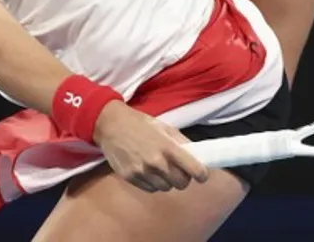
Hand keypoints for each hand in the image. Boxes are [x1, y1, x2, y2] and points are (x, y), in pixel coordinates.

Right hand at [92, 102, 208, 192]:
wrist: (112, 126)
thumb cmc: (141, 124)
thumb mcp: (165, 128)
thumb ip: (182, 143)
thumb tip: (197, 155)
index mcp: (168, 147)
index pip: (193, 169)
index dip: (201, 174)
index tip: (202, 175)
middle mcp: (156, 162)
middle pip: (181, 183)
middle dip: (184, 178)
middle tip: (181, 170)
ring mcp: (142, 172)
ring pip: (166, 188)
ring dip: (168, 181)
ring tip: (163, 169)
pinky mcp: (130, 178)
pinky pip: (151, 189)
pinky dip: (154, 183)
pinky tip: (151, 172)